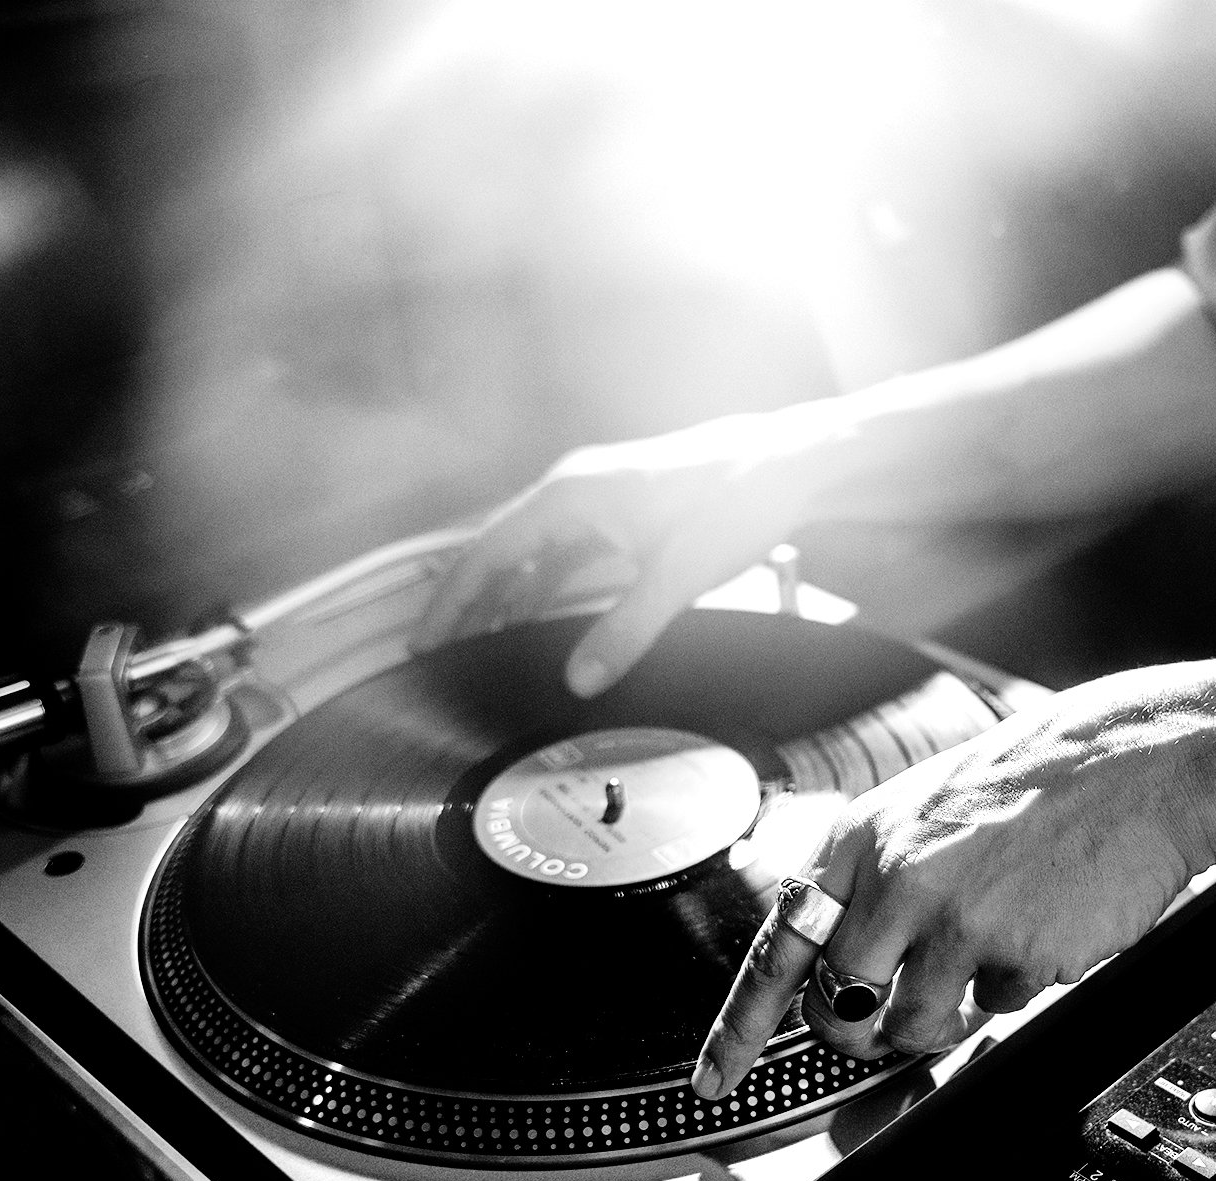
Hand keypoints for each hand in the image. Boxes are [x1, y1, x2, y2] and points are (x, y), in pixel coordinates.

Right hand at [413, 411, 822, 695]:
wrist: (794, 464)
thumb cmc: (737, 502)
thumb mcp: (679, 575)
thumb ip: (626, 630)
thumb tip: (579, 681)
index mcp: (570, 495)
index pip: (487, 552)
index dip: (451, 599)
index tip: (422, 639)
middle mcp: (576, 490)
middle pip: (503, 552)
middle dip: (471, 603)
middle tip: (442, 655)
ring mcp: (602, 499)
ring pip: (536, 554)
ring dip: (510, 597)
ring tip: (483, 645)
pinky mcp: (628, 513)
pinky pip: (570, 553)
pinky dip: (548, 586)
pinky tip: (544, 619)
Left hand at [688, 670, 1215, 1096]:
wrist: (1141, 766)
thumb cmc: (1039, 784)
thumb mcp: (930, 807)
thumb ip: (879, 874)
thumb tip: (848, 961)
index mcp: (865, 837)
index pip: (779, 945)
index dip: (740, 1025)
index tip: (713, 1079)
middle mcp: (897, 879)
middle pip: (841, 1006)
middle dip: (862, 1028)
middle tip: (894, 1014)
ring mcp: (956, 920)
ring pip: (913, 1026)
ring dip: (942, 1016)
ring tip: (984, 956)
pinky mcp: (1016, 954)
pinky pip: (997, 1005)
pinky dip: (1017, 983)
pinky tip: (1042, 925)